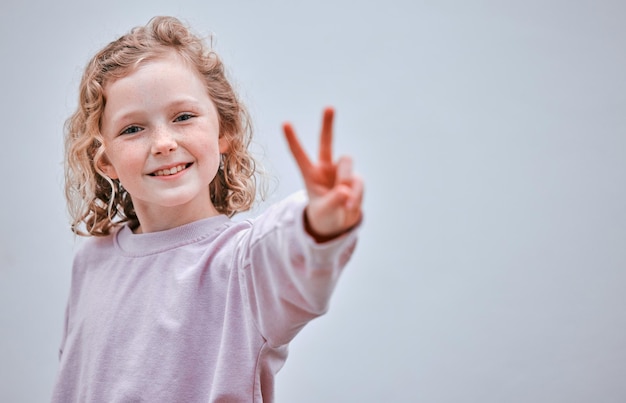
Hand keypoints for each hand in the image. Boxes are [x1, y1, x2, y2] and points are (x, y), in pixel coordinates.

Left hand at [283, 107, 363, 240]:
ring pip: (346, 164)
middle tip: (329, 107)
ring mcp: (342, 172)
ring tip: (342, 199)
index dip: (292, 140)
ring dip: (345, 181)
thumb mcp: (325, 212)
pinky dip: (355, 196)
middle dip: (328, 125)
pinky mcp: (356, 179)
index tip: (285, 123)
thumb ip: (334, 201)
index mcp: (310, 174)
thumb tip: (346, 190)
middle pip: (327, 143)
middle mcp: (326, 168)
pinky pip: (358, 183)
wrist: (339, 224)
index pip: (300, 155)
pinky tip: (349, 207)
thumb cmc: (325, 215)